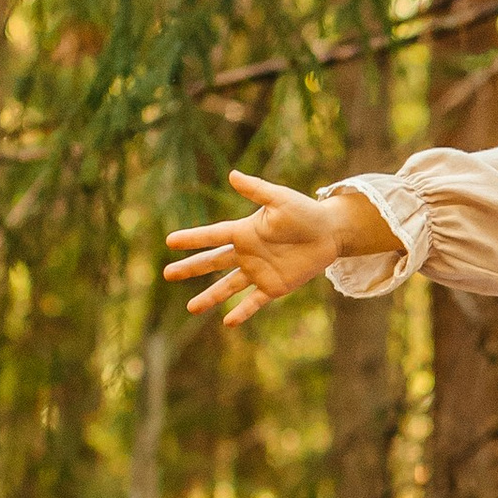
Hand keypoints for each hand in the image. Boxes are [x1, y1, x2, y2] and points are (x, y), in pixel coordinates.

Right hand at [163, 171, 399, 326]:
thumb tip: (232, 175)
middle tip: (167, 274)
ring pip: (228, 287)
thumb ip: (256, 191)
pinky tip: (228, 322)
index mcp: (244, 231)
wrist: (330, 232)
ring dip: (210, 297)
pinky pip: (254, 301)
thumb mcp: (280, 199)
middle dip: (190, 269)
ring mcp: (259, 271)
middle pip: (213, 263)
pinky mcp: (274, 286)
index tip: (169, 241)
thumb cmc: (305, 212)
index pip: (212, 236)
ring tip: (191, 309)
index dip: (192, 239)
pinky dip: (242, 312)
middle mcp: (247, 253)